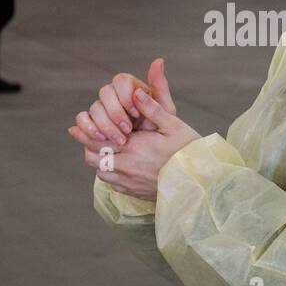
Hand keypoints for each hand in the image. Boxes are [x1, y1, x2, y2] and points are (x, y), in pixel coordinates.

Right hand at [68, 58, 175, 150]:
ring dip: (105, 125)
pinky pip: (82, 119)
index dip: (126, 96)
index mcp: (130, 87)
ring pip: (94, 108)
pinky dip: (87, 128)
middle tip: (128, 131)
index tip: (136, 114)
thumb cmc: (158, 129)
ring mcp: (101, 109)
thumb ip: (160, 87)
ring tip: (119, 140)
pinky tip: (101, 139)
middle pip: (105, 93)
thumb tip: (158, 61)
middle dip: (115, 113)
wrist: (150, 152)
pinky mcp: (91, 123)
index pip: (120, 80)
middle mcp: (114, 95)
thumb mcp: (165, 110)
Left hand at [83, 89, 200, 200]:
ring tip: (109, 150)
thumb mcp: (173, 125)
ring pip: (99, 172)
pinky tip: (119, 164)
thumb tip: (136, 92)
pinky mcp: (132, 193)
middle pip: (92, 157)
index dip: (89, 131)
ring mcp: (128, 182)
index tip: (86, 125)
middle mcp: (126, 166)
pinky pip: (110, 184)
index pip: (97, 139)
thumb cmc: (187, 151)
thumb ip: (152, 108)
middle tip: (98, 136)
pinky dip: (109, 174)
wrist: (198, 182)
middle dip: (91, 146)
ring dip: (100, 161)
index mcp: (134, 146)